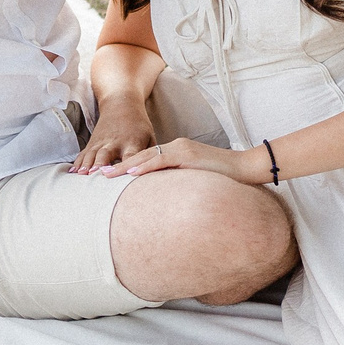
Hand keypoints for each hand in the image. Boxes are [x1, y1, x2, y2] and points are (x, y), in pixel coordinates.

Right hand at [72, 101, 156, 171]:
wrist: (121, 103)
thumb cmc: (139, 125)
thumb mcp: (150, 136)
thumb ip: (151, 155)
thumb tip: (153, 174)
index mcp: (132, 142)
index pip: (131, 155)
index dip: (128, 165)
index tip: (125, 176)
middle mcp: (115, 142)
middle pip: (107, 154)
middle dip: (101, 164)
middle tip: (97, 175)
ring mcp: (101, 142)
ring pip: (92, 153)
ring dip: (87, 164)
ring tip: (82, 175)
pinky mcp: (93, 142)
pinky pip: (84, 153)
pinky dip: (78, 162)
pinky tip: (73, 172)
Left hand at [89, 137, 260, 183]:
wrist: (246, 169)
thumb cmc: (223, 178)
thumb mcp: (196, 180)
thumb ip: (179, 183)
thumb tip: (165, 198)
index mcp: (177, 152)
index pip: (146, 158)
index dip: (126, 167)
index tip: (108, 176)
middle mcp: (177, 147)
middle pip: (140, 155)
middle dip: (117, 166)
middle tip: (96, 175)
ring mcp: (182, 149)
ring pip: (147, 157)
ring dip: (124, 167)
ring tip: (105, 175)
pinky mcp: (189, 155)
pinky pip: (162, 161)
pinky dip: (145, 166)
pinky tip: (131, 172)